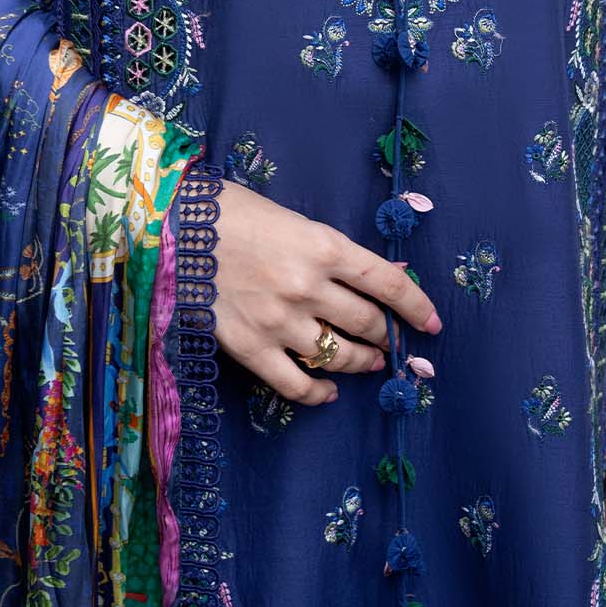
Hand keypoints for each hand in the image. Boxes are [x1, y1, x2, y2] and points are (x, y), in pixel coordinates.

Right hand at [208, 177, 443, 406]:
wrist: (173, 226)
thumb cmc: (234, 213)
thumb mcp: (295, 221)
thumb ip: (334, 253)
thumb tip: (378, 279)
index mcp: (323, 245)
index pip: (387, 283)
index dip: (417, 306)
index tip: (432, 323)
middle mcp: (308, 286)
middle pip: (367, 323)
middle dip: (387, 336)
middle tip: (392, 342)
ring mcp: (279, 320)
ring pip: (338, 356)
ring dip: (361, 363)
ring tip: (368, 362)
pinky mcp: (250, 347)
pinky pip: (296, 384)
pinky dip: (318, 394)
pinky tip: (328, 392)